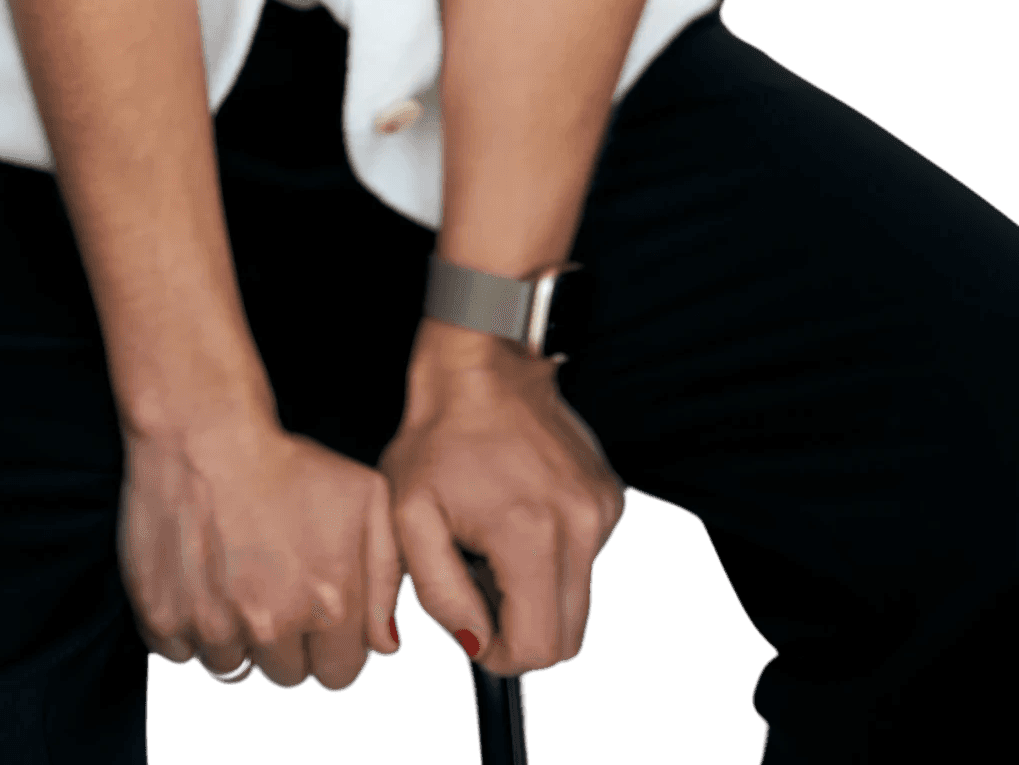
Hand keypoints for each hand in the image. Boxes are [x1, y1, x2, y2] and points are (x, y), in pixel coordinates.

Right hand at [119, 404, 404, 692]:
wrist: (206, 431)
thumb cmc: (287, 462)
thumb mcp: (365, 498)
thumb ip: (386, 577)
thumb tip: (384, 646)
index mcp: (328, 606)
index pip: (338, 674)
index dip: (330, 642)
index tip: (314, 606)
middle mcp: (272, 628)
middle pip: (286, 676)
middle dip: (286, 642)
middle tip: (273, 585)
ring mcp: (214, 628)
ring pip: (232, 668)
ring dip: (237, 637)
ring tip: (235, 576)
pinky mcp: (163, 618)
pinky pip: (182, 653)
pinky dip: (190, 627)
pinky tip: (201, 579)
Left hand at [379, 319, 626, 674]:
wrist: (481, 365)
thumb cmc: (438, 433)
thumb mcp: (409, 516)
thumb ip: (438, 593)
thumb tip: (474, 642)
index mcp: (531, 533)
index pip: (539, 649)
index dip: (498, 654)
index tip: (471, 622)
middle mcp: (581, 524)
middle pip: (568, 638)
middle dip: (521, 631)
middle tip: (479, 585)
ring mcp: (602, 509)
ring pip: (579, 602)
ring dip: (537, 594)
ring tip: (494, 545)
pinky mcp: (609, 496)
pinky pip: (587, 561)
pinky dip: (554, 559)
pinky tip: (518, 519)